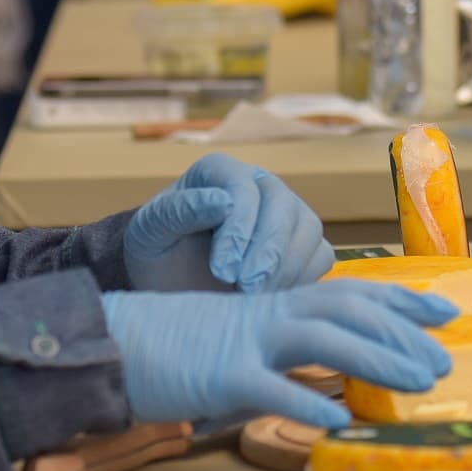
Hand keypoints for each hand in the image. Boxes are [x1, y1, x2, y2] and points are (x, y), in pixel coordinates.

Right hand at [101, 282, 456, 429]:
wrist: (113, 339)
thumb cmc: (177, 347)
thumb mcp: (242, 341)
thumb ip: (283, 354)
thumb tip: (329, 384)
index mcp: (277, 304)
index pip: (352, 293)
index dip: (401, 301)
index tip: (446, 311)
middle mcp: (270, 314)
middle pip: (349, 311)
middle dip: (403, 333)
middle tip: (446, 359)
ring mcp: (248, 341)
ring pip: (324, 339)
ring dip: (378, 359)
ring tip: (420, 382)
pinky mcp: (221, 373)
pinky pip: (270, 388)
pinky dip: (306, 400)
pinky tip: (339, 419)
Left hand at [125, 153, 336, 293]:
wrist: (171, 284)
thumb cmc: (158, 254)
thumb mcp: (151, 233)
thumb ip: (179, 212)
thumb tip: (224, 202)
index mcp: (220, 171)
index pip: (243, 188)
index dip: (239, 228)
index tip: (222, 270)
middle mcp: (259, 185)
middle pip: (283, 206)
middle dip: (267, 252)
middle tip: (245, 289)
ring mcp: (287, 213)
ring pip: (308, 230)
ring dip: (285, 268)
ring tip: (253, 299)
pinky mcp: (303, 244)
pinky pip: (320, 256)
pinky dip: (301, 279)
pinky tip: (269, 299)